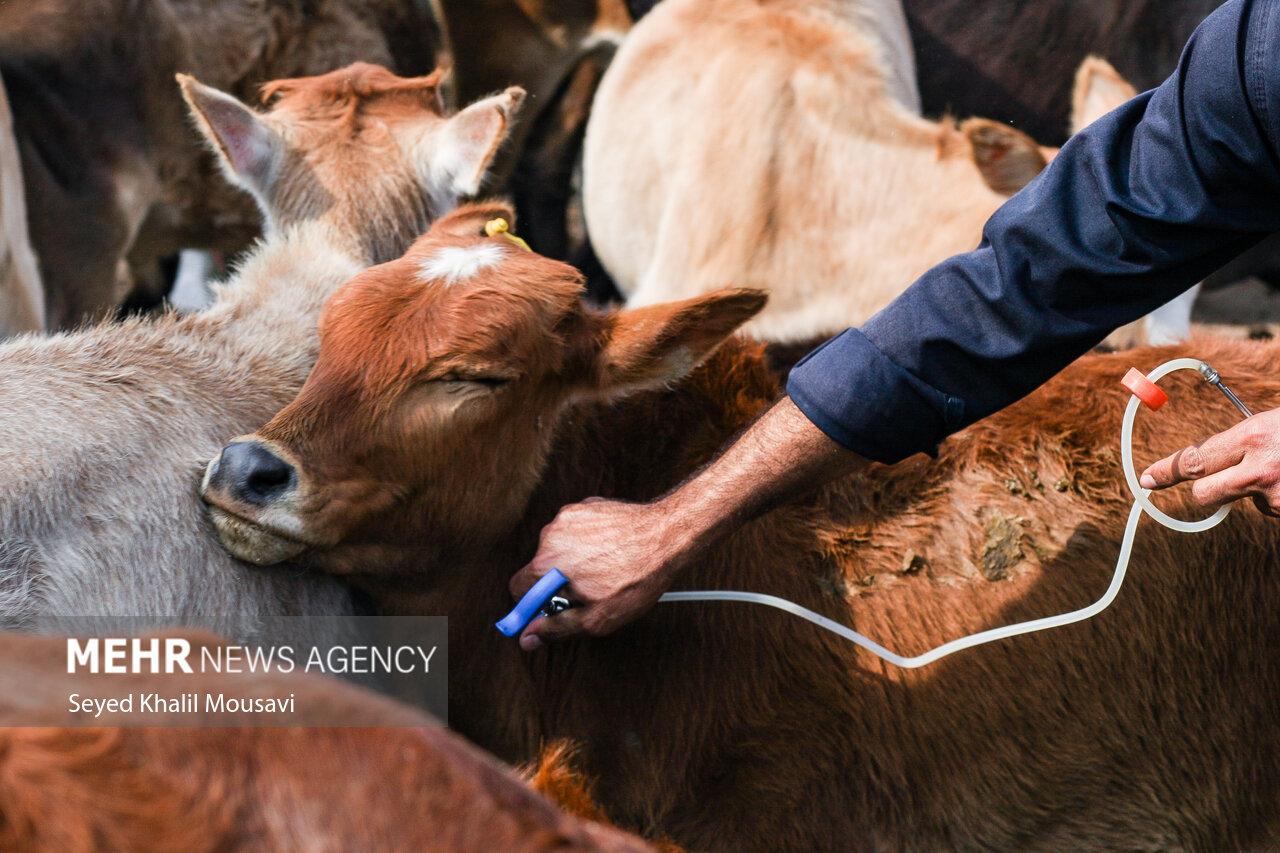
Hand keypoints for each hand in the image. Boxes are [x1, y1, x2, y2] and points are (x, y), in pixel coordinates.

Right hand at [508, 497, 695, 650]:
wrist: (667, 536)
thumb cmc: (636, 579)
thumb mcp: (596, 619)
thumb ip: (556, 629)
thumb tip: (528, 638)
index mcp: (546, 565)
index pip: (518, 589)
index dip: (532, 605)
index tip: (548, 612)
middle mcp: (549, 536)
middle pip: (539, 568)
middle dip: (557, 584)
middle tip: (587, 594)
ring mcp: (567, 517)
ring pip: (558, 549)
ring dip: (573, 562)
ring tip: (605, 570)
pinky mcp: (584, 506)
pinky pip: (575, 531)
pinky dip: (586, 543)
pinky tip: (610, 551)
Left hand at [1140, 407, 1279, 515]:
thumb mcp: (1272, 422)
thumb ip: (1241, 440)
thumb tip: (1212, 454)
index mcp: (1251, 437)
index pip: (1193, 459)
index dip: (1167, 471)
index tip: (1148, 478)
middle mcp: (1259, 470)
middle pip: (1203, 493)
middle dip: (1205, 487)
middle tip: (1222, 476)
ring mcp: (1275, 496)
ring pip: (1240, 500)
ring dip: (1251, 489)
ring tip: (1278, 466)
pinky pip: (1269, 507)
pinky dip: (1276, 495)